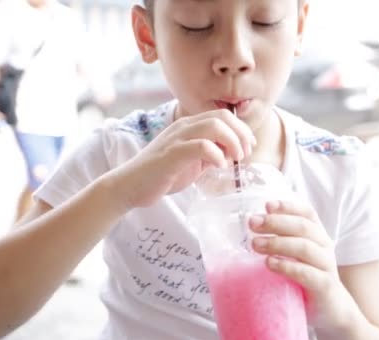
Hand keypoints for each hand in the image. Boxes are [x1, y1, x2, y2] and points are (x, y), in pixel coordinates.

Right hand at [110, 109, 255, 208]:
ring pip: (214, 126)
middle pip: (222, 117)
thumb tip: (231, 155)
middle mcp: (183, 127)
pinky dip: (216, 155)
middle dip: (241, 134)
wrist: (129, 185)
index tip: (248, 146)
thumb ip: (208, 155)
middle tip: (245, 154)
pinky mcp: (171, 153)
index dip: (241, 129)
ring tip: (235, 159)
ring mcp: (176, 138)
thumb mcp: (190, 162)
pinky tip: (219, 167)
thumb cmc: (160, 175)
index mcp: (188, 126)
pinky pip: (201, 146)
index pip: (222, 115)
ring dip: (232, 142)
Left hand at [249, 199, 358, 331]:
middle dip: (276, 222)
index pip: (307, 213)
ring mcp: (326, 266)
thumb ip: (280, 240)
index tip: (267, 205)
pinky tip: (270, 263)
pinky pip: (307, 273)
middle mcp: (324, 247)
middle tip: (252, 223)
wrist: (331, 310)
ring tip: (255, 244)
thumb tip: (250, 228)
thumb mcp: (295, 256)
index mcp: (317, 236)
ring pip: (304, 247)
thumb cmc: (307, 278)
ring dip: (277, 243)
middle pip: (303, 227)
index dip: (288, 206)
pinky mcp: (324, 286)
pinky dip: (287, 266)